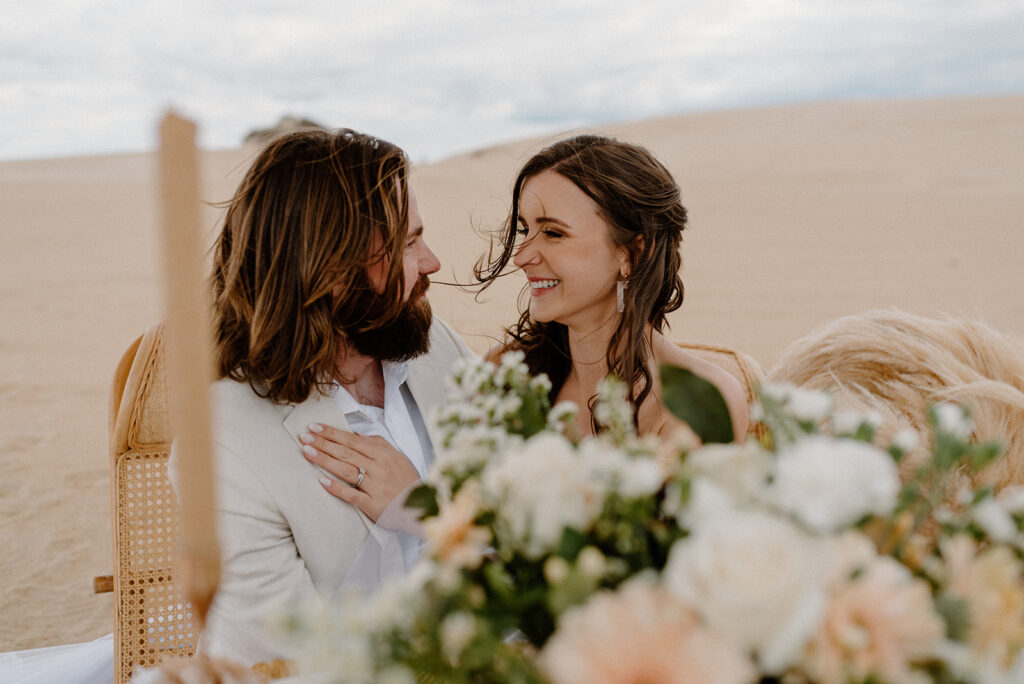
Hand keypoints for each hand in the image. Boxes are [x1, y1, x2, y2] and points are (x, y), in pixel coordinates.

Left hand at [298, 423, 419, 520]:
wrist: (418, 507)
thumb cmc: (406, 480)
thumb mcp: (396, 456)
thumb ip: (376, 443)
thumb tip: (355, 433)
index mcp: (382, 454)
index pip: (352, 440)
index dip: (332, 433)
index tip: (314, 427)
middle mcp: (378, 468)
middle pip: (346, 453)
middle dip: (323, 443)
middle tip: (304, 436)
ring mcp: (374, 486)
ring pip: (346, 470)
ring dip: (325, 460)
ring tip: (307, 452)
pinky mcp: (372, 504)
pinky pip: (351, 494)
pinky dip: (336, 488)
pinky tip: (321, 481)